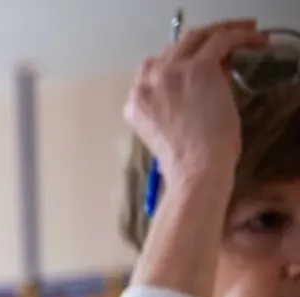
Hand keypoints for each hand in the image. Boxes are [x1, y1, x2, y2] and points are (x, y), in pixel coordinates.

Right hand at [126, 20, 266, 186]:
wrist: (195, 169)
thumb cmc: (186, 163)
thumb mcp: (166, 134)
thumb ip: (168, 108)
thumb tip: (193, 89)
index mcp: (136, 104)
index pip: (152, 71)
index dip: (177, 65)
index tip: (197, 66)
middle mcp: (146, 84)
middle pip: (170, 50)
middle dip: (195, 46)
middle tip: (220, 47)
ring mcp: (170, 73)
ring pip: (195, 38)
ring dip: (217, 35)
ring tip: (238, 39)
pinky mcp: (199, 67)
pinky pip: (221, 39)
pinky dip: (239, 35)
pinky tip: (252, 39)